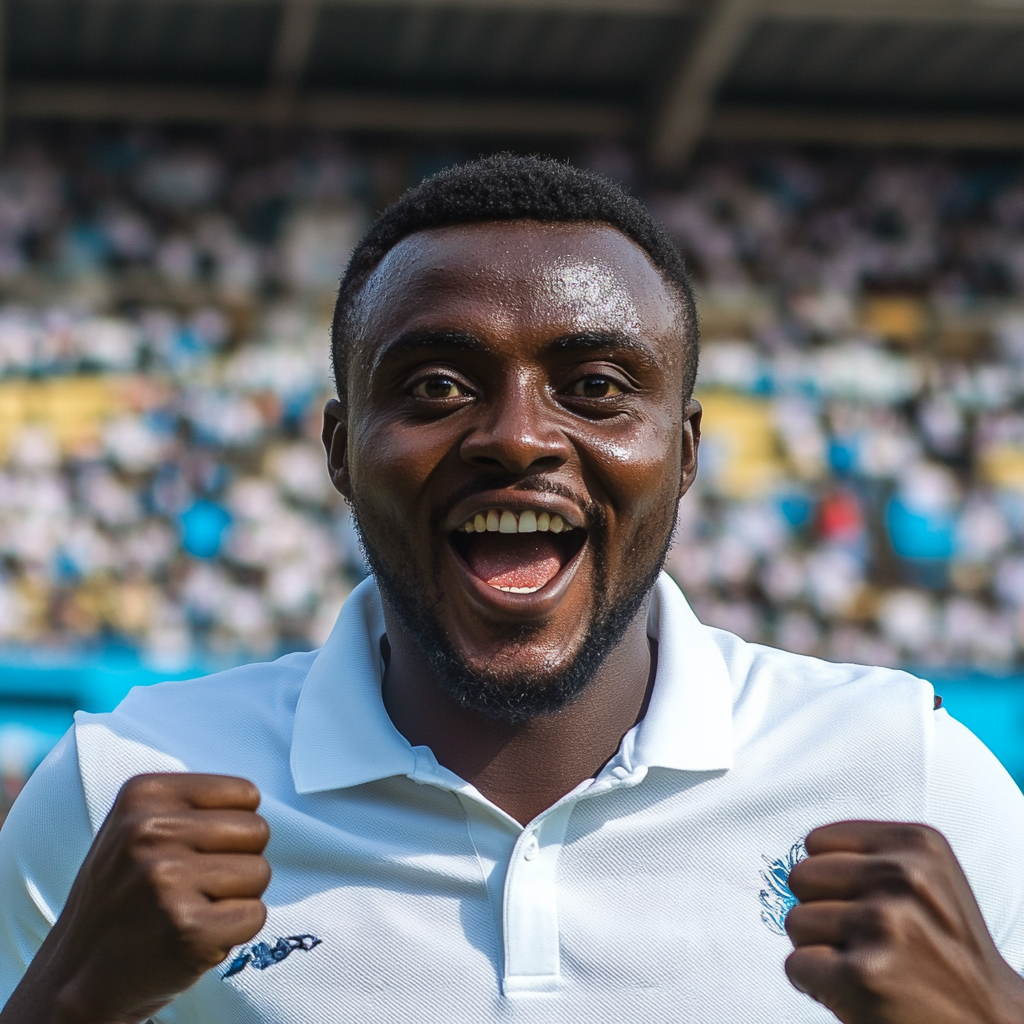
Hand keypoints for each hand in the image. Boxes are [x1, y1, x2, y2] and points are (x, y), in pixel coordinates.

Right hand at [1, 773, 270, 1023]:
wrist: (77, 973)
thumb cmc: (125, 893)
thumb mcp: (136, 824)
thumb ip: (192, 802)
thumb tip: (255, 798)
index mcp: (143, 794)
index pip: (245, 794)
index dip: (233, 826)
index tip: (196, 851)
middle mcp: (150, 832)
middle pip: (258, 831)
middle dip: (238, 860)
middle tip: (196, 885)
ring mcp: (167, 881)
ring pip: (260, 872)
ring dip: (236, 897)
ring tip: (191, 908)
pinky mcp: (187, 929)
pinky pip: (255, 914)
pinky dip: (235, 931)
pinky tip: (194, 935)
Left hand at [784, 820, 1023, 1023]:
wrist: (991, 1023)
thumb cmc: (948, 953)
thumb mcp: (927, 879)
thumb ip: (872, 855)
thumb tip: (804, 855)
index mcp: (917, 845)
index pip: (816, 842)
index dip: (829, 878)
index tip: (861, 903)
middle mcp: (902, 878)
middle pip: (801, 878)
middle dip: (820, 911)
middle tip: (861, 939)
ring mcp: (882, 925)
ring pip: (795, 922)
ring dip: (819, 950)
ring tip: (865, 964)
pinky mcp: (862, 975)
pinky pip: (796, 965)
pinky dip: (815, 985)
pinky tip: (855, 990)